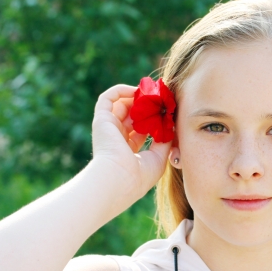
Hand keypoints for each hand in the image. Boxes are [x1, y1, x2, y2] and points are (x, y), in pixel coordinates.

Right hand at [91, 84, 172, 203]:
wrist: (118, 179)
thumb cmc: (139, 176)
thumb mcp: (158, 157)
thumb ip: (164, 140)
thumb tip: (170, 124)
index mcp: (127, 151)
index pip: (140, 130)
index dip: (154, 119)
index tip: (166, 111)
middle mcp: (116, 139)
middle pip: (131, 116)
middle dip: (147, 106)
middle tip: (161, 98)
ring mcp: (108, 129)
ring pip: (121, 105)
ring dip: (137, 97)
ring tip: (152, 93)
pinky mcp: (101, 120)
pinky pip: (108, 98)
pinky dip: (121, 90)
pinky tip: (137, 90)